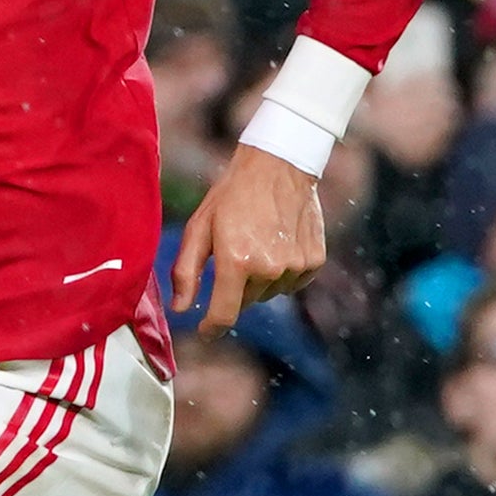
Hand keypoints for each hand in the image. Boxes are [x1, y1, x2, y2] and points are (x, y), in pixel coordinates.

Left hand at [172, 144, 323, 333]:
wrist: (279, 165)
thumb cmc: (233, 194)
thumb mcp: (200, 226)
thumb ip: (186, 272)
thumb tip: (180, 309)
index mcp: (237, 262)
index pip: (224, 315)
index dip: (211, 328)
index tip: (205, 330)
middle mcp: (269, 269)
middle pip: (247, 302)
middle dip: (235, 287)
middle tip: (234, 253)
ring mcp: (295, 266)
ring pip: (270, 293)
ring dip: (260, 279)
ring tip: (259, 242)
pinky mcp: (314, 261)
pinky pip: (293, 282)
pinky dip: (284, 272)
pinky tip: (279, 243)